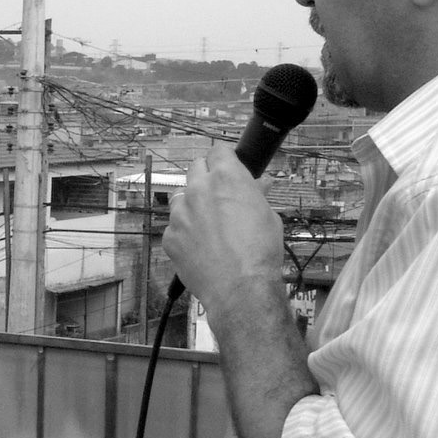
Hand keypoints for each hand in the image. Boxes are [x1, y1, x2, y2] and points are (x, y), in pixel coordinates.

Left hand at [162, 142, 287, 311]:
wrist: (240, 286)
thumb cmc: (259, 251)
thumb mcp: (268, 215)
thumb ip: (257, 194)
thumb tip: (260, 184)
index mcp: (226, 178)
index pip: (218, 151)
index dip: (224, 159)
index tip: (227, 166)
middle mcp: (198, 190)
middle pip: (195, 168)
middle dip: (206, 176)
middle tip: (219, 193)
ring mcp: (180, 213)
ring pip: (180, 196)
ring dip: (192, 203)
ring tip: (209, 222)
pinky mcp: (169, 236)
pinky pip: (174, 226)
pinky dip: (184, 231)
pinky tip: (200, 245)